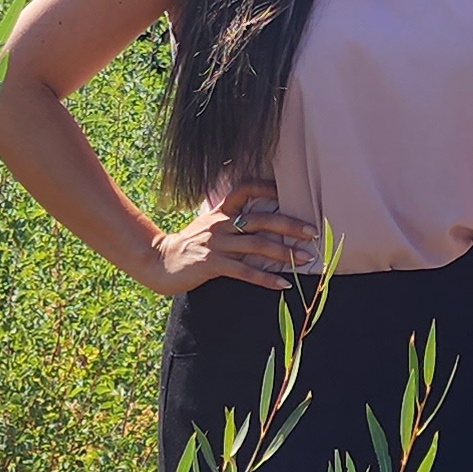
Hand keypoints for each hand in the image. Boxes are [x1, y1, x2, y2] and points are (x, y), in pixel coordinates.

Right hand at [140, 178, 314, 296]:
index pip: (245, 189)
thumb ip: (231, 221)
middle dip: (290, 226)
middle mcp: (221, 224)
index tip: (288, 193)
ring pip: (257, 245)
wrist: (160, 263)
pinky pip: (244, 271)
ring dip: (285, 253)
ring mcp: (216, 243)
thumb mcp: (209, 226)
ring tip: (306, 259)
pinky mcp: (212, 264)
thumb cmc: (190, 246)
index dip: (267, 187)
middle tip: (313, 232)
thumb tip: (261, 223)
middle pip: (261, 220)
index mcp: (221, 211)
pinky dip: (266, 278)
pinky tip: (283, 284)